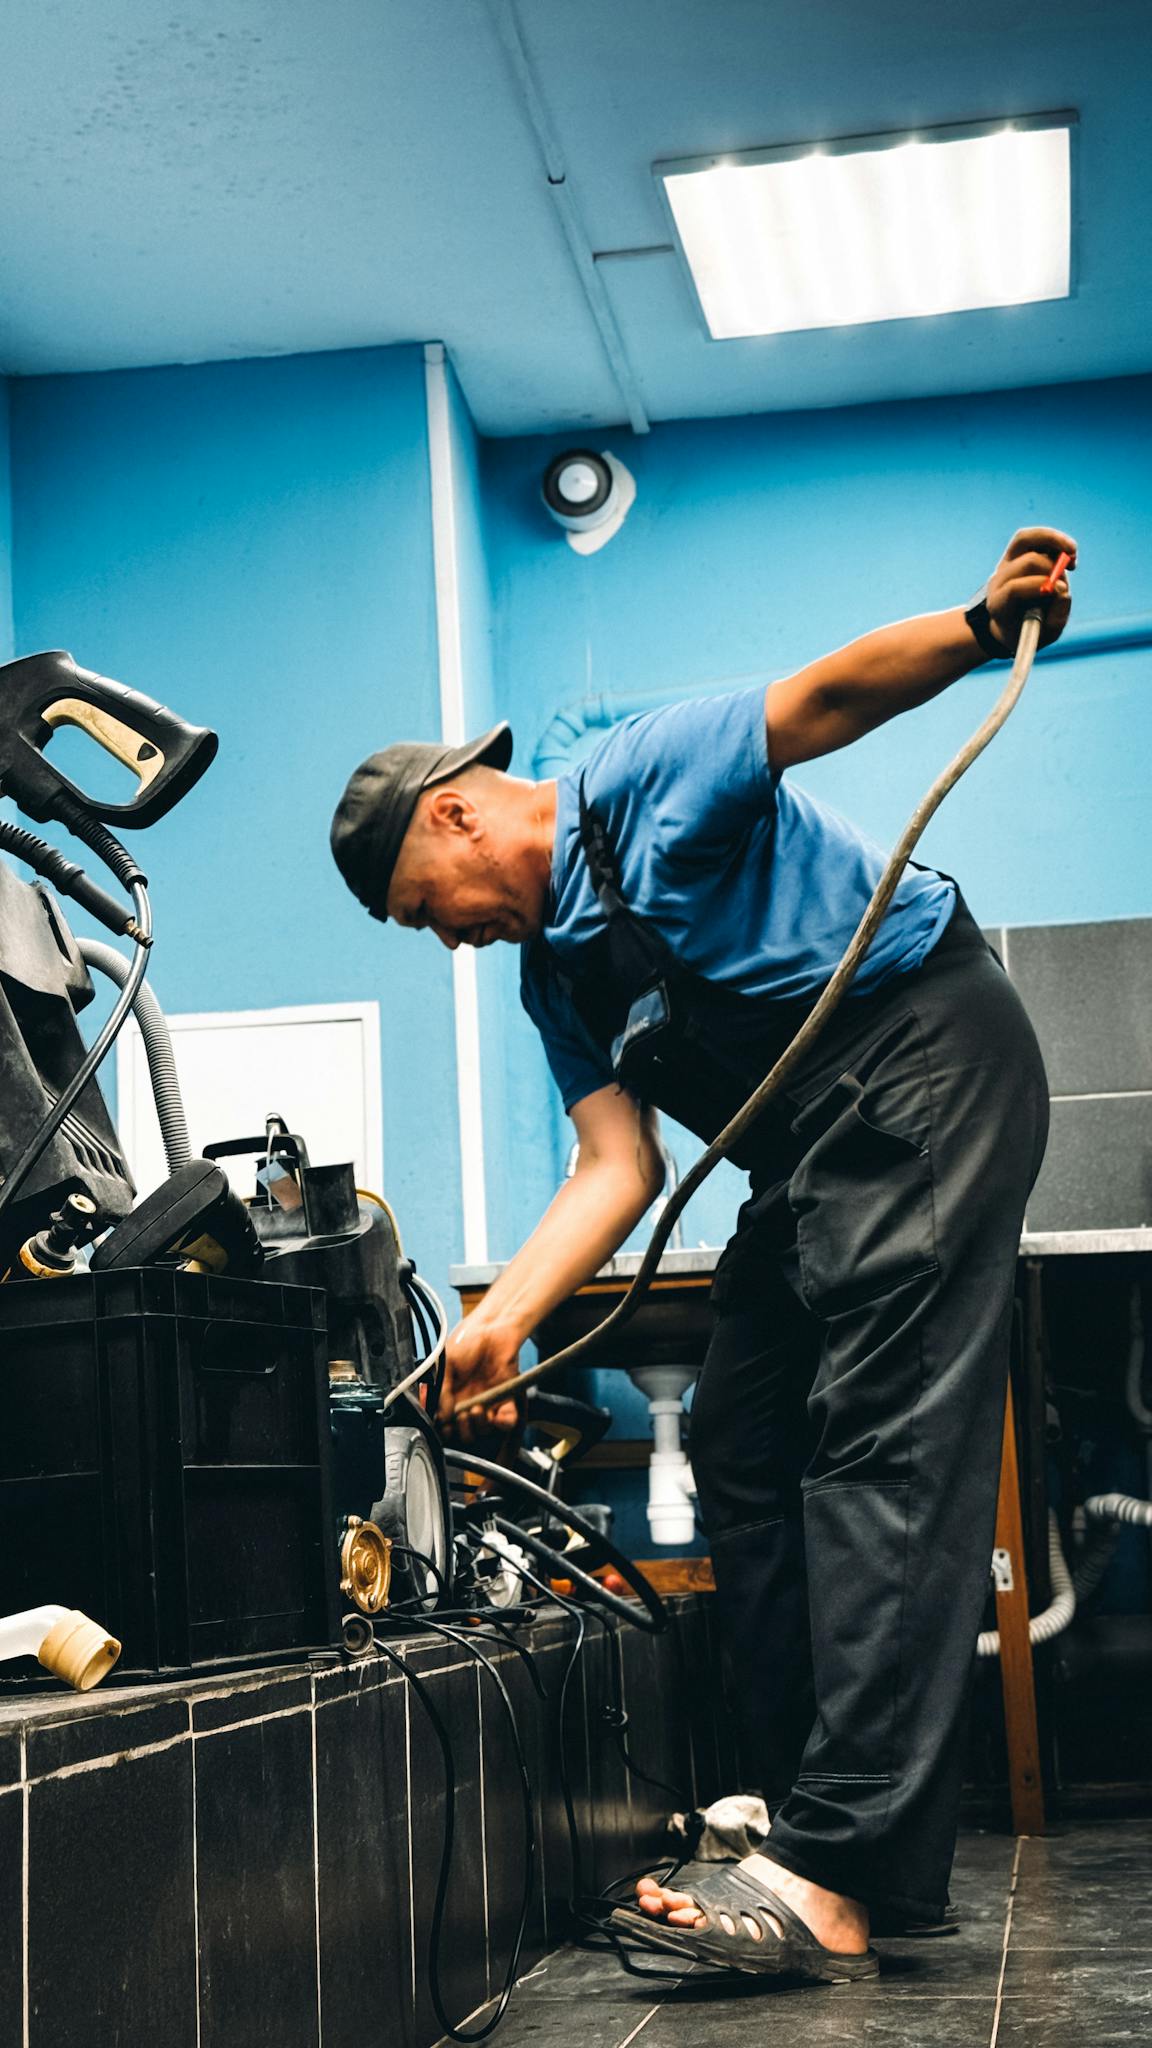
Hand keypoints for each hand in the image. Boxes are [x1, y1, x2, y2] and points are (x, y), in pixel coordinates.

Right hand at [439, 1312, 522, 1444]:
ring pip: (483, 1430)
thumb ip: (440, 1391)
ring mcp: (487, 1403)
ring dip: (480, 1425)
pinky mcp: (506, 1399)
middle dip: (462, 1430)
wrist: (493, 1328)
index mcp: (450, 1396)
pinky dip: (503, 1423)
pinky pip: (507, 1420)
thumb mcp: (445, 1364)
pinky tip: (496, 1416)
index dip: (445, 1430)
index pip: (445, 1423)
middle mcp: (468, 1403)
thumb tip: (441, 1416)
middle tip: (462, 1416)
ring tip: (477, 1408)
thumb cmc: (467, 1341)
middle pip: (464, 1433)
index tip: (445, 1427)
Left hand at [985, 526, 1076, 650]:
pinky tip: (1069, 551)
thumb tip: (1062, 591)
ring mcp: (1004, 565)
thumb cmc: (1028, 631)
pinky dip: (1052, 538)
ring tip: (1072, 560)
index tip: (1060, 590)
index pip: (1013, 589)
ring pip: (1027, 541)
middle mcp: (998, 581)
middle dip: (1052, 568)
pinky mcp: (1014, 555)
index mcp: (999, 605)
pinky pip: (1030, 536)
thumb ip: (1055, 618)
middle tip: (1066, 581)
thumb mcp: (1043, 636)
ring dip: (1055, 547)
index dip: (1038, 586)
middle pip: (1027, 562)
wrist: (1009, 624)